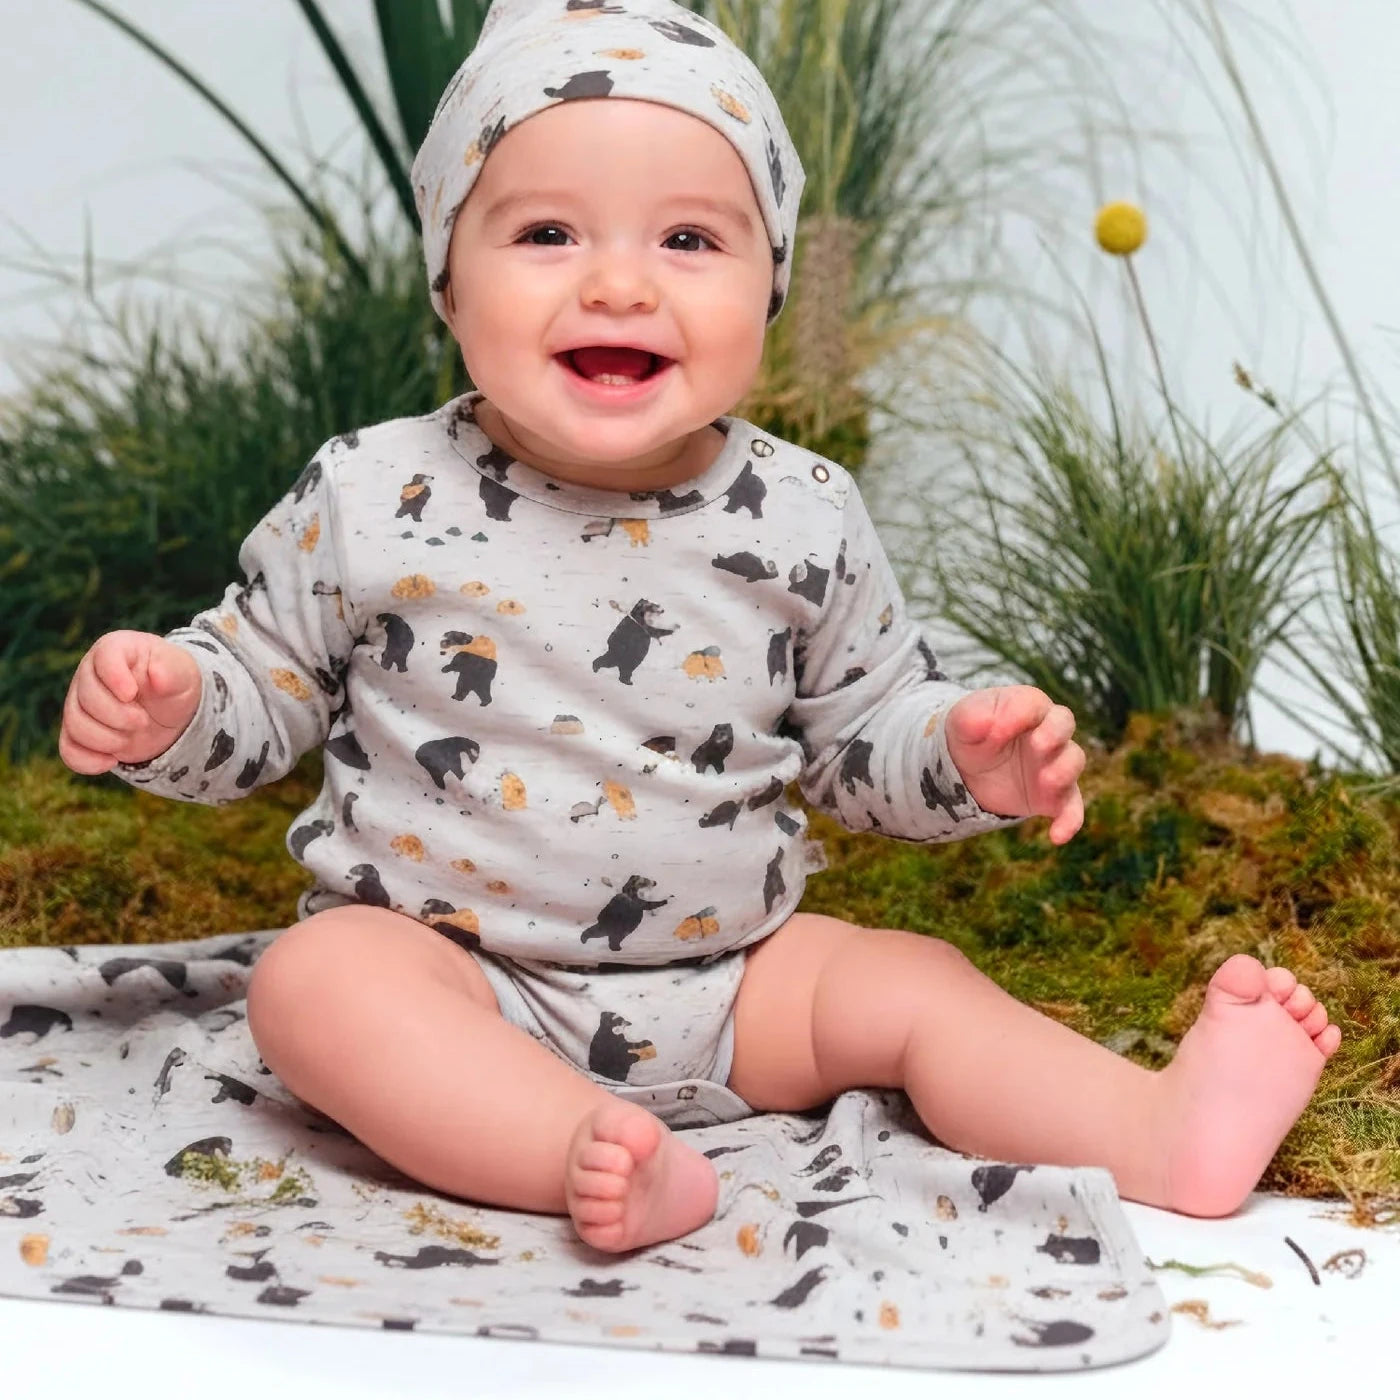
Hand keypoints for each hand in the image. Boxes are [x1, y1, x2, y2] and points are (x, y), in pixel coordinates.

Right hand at [59, 631, 202, 774]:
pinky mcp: (79, 732)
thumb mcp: (184, 673)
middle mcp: (90, 673)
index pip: (104, 655)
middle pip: (86, 696)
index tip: (132, 693)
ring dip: (107, 739)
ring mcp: (80, 703)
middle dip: (118, 716)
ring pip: (75, 724)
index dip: (115, 677)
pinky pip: (69, 750)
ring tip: (133, 736)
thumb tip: (156, 675)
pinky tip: (112, 761)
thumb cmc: (176, 683)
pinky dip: (88, 760)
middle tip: (143, 721)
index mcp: (116, 649)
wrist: (172, 711)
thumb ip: (172, 670)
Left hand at [943, 686, 1085, 843]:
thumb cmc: (971, 734)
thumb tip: (991, 724)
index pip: (1034, 704)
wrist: (965, 767)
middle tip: (1038, 745)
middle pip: (1064, 724)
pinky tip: (1057, 836)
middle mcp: (1047, 732)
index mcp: (1026, 707)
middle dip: (1055, 734)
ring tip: (1045, 781)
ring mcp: (1053, 764)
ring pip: (1073, 761)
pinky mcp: (1053, 796)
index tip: (995, 731)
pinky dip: (1070, 821)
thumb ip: (974, 716)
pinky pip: (1072, 807)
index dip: (1019, 715)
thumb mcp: (962, 721)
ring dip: (1063, 770)